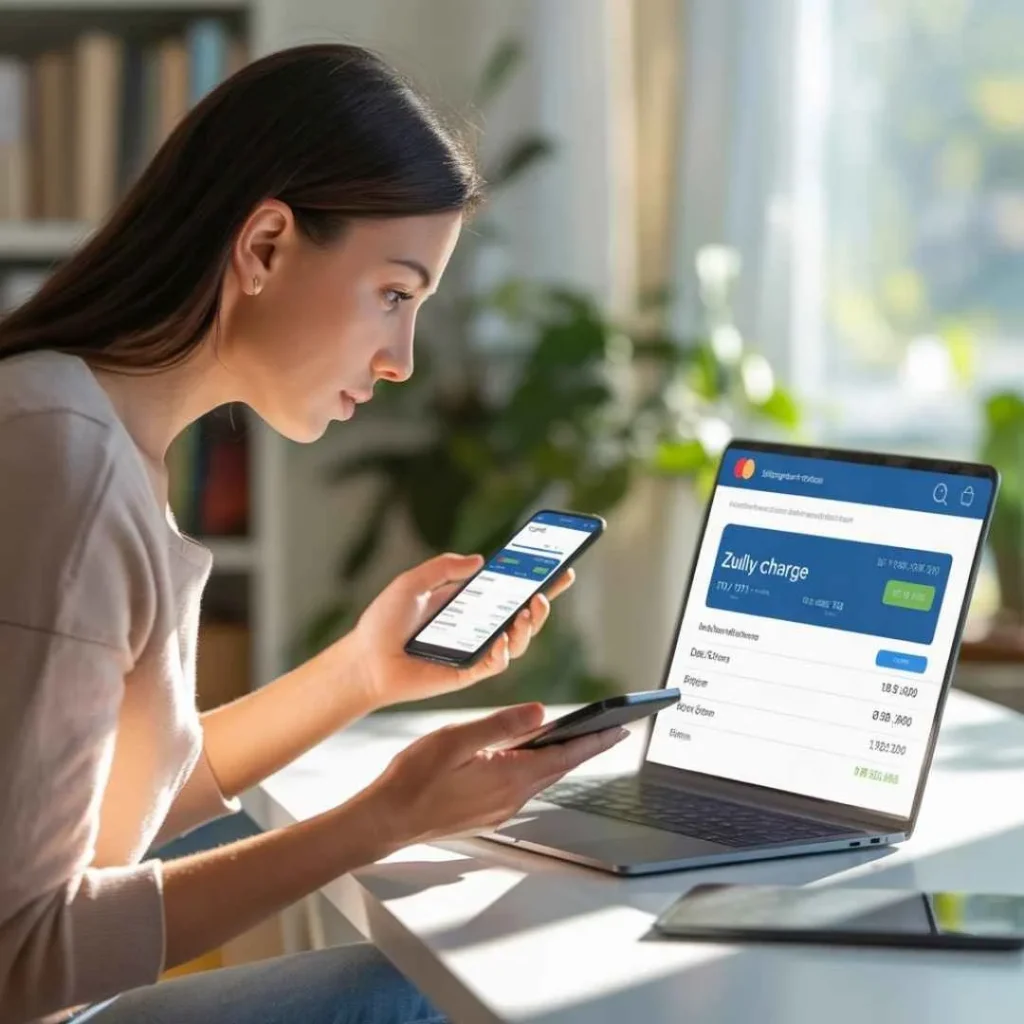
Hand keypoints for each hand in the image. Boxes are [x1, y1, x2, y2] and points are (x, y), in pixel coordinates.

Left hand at [343, 553, 575, 709]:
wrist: (364, 660)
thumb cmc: (383, 623)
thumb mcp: (412, 582)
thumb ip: (444, 568)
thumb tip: (480, 560)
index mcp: (467, 603)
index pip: (509, 589)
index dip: (536, 578)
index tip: (559, 563)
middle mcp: (477, 627)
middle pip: (523, 614)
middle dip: (545, 599)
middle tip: (551, 586)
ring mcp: (476, 650)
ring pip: (519, 640)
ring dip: (532, 624)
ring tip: (533, 608)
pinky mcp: (468, 672)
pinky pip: (497, 663)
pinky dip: (506, 650)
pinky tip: (503, 637)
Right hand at [362, 703, 628, 847]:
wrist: (386, 821)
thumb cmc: (413, 779)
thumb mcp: (456, 740)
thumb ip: (501, 726)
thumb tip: (540, 713)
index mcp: (509, 777)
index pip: (564, 755)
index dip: (595, 740)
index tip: (620, 728)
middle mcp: (511, 798)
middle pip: (558, 767)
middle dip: (585, 747)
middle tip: (610, 729)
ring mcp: (499, 809)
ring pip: (540, 777)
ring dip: (560, 757)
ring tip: (576, 737)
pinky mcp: (486, 813)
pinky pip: (521, 786)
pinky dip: (535, 767)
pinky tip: (529, 756)